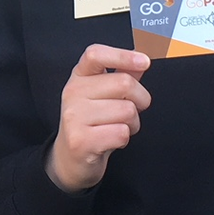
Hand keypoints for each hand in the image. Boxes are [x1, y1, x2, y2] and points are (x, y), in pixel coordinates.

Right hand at [48, 45, 150, 192]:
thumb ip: (121, 76)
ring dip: (132, 123)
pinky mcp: (81, 140)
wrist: (69, 159)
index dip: (122, 55)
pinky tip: (111, 140)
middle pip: (124, 83)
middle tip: (132, 110)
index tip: (144, 61)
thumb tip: (141, 61)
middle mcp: (73, 93)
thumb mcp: (102, 95)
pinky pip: (122, 133)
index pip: (95, 54)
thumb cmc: (91, 123)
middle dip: (141, 99)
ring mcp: (74, 117)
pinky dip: (124, 139)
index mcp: (79, 77)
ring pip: (127, 111)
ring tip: (118, 127)